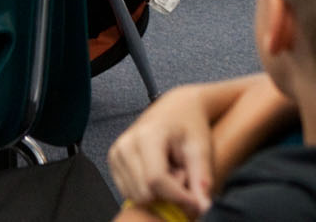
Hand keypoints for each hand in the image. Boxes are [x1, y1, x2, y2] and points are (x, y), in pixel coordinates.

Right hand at [108, 86, 217, 215]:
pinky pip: (129, 192)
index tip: (196, 201)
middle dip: (168, 194)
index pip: (156, 180)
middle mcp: (126, 144)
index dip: (178, 197)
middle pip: (145, 192)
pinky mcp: (114, 161)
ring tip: (171, 173)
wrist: (176, 107)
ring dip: (157, 193)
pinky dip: (147, 190)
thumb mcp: (201, 148)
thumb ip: (201, 179)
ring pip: (136, 196)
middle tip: (182, 175)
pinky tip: (158, 173)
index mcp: (147, 136)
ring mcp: (116, 153)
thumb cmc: (189, 124)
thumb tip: (201, 207)